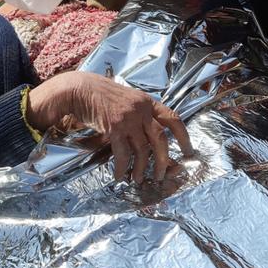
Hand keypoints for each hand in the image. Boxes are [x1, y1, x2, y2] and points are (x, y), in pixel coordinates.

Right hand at [26, 71, 191, 183]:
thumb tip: (147, 132)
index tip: (189, 151)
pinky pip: (123, 153)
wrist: (78, 89)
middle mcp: (141, 110)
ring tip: (138, 179)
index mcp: (147, 101)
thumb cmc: (99, 93)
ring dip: (141, 168)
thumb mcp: (126, 97)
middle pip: (161, 139)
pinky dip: (123, 168)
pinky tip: (120, 175)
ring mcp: (128, 119)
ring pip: (142, 150)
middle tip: (161, 174)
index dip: (184, 136)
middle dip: (163, 160)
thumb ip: (139, 111)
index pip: (173, 118)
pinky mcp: (114, 128)